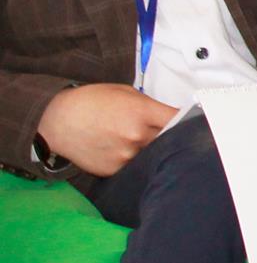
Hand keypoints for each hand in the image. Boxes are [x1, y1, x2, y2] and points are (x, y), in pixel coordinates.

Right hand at [35, 84, 177, 176]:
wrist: (57, 120)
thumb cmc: (91, 101)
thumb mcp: (126, 93)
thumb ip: (152, 106)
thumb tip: (175, 116)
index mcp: (142, 112)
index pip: (179, 120)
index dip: (188, 122)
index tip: (194, 123)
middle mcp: (137, 136)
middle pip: (168, 140)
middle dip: (169, 137)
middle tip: (166, 134)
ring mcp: (125, 155)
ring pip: (151, 155)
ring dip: (150, 150)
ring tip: (133, 140)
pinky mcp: (113, 170)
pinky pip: (133, 166)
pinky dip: (133, 159)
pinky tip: (119, 149)